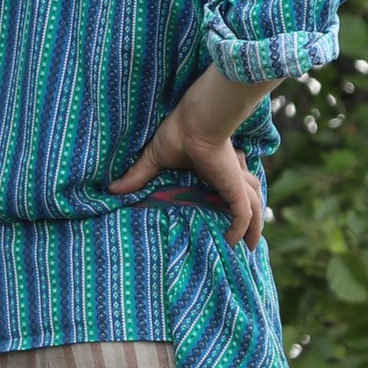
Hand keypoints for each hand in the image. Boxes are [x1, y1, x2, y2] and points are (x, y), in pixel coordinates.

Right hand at [111, 70, 272, 251]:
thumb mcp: (155, 158)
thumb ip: (138, 175)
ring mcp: (234, 181)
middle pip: (250, 194)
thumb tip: (112, 188)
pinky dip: (242, 228)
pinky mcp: (234, 187)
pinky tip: (235, 242)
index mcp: (215, 166)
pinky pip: (244, 213)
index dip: (231, 198)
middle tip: (248, 237)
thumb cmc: (178, 132)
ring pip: (254, 205)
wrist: (195, 121)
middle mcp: (230, 173)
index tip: (225, 216)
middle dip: (253, 214)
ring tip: (250, 246)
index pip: (231, 183)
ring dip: (255, 226)